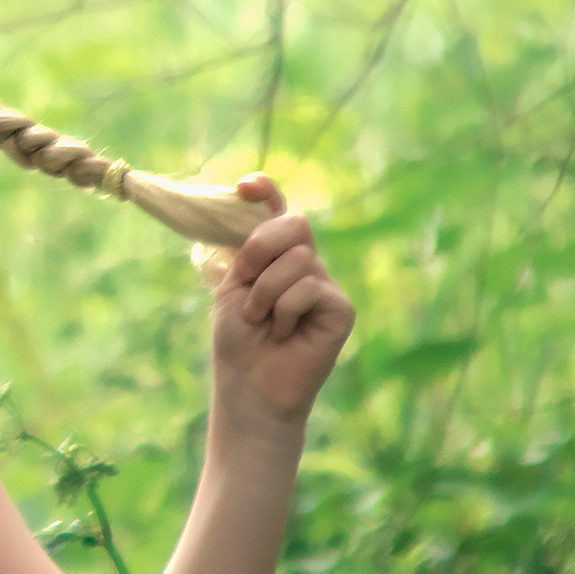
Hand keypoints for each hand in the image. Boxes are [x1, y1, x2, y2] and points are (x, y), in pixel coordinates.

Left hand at [209, 173, 354, 438]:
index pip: (277, 211)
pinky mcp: (341, 308)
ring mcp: (326, 285)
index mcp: (275, 256)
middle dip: (260, 248)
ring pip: (298, 259)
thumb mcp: (233, 285)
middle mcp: (305, 264)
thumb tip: (251, 206)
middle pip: (294, 224)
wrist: (248, 386)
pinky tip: (284, 334)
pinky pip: (309, 287)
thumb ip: (247, 248)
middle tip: (245, 282)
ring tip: (262, 321)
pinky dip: (285, 311)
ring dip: (265, 292)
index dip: (266, 191)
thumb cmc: (238, 340)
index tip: (243, 187)